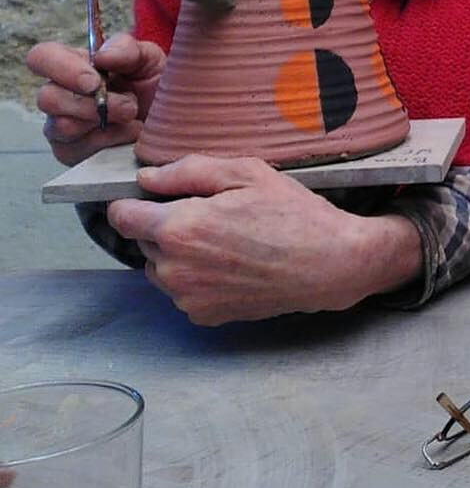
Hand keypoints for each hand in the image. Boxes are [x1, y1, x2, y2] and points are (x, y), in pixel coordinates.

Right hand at [26, 33, 166, 165]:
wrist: (172, 119)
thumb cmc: (155, 85)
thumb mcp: (149, 59)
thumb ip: (127, 49)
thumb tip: (102, 55)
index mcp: (75, 64)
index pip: (42, 57)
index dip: (62, 68)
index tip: (94, 81)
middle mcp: (61, 94)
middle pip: (47, 98)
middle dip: (91, 103)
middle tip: (128, 105)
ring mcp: (62, 125)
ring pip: (63, 126)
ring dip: (105, 122)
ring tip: (131, 117)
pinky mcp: (72, 151)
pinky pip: (80, 148)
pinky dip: (111, 140)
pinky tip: (128, 134)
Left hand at [106, 155, 421, 325]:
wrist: (329, 264)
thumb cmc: (292, 212)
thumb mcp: (247, 173)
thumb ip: (188, 171)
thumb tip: (146, 179)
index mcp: (178, 228)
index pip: (122, 216)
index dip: (135, 201)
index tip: (158, 196)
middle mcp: (172, 269)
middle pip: (143, 241)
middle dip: (166, 225)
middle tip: (213, 214)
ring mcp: (186, 298)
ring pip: (161, 268)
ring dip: (179, 253)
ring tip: (225, 240)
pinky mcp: (203, 316)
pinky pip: (183, 291)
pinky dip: (197, 277)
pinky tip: (233, 264)